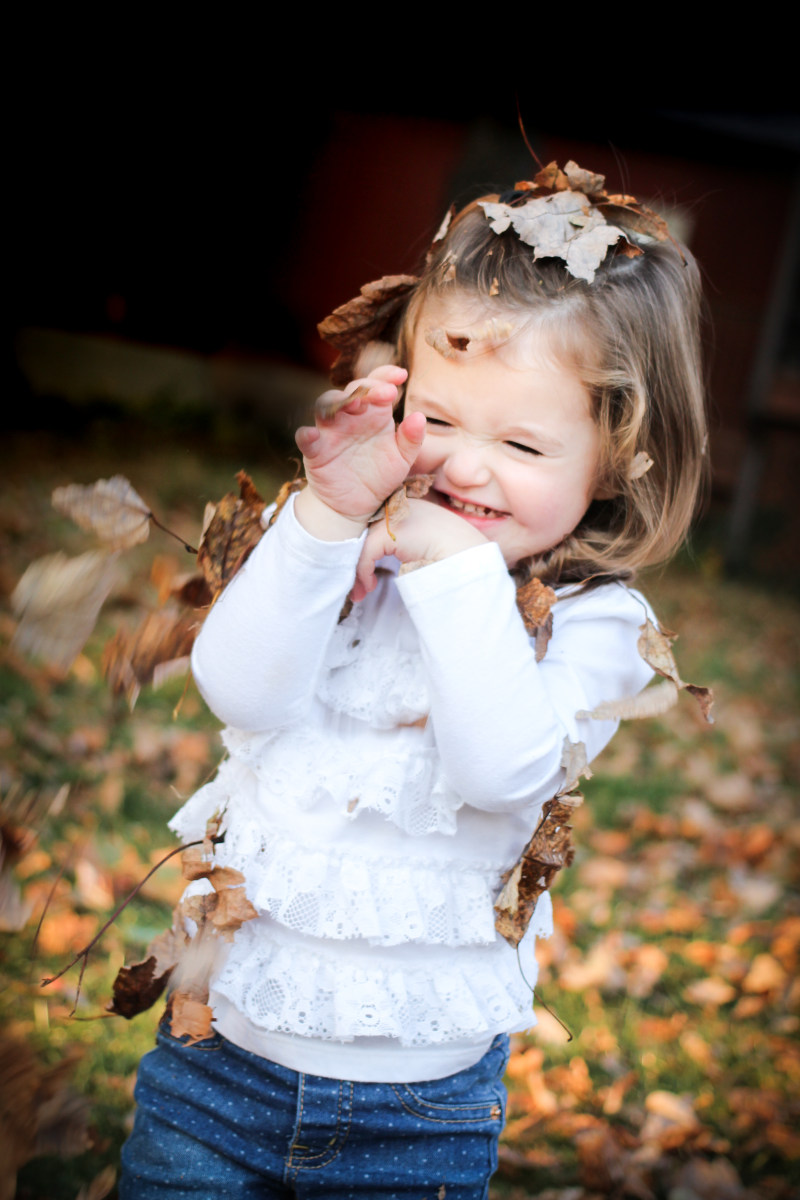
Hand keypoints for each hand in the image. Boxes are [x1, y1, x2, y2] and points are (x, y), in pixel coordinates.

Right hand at [294, 366, 424, 538]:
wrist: (357, 505)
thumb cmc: (380, 475)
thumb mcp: (402, 459)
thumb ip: (412, 438)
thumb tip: (419, 416)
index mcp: (373, 413)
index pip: (376, 385)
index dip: (386, 375)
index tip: (401, 376)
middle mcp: (350, 417)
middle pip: (351, 391)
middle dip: (366, 388)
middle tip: (385, 394)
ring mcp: (330, 432)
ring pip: (325, 406)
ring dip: (337, 402)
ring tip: (353, 405)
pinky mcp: (315, 451)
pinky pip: (305, 438)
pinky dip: (306, 435)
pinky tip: (312, 435)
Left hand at [352, 497, 487, 600]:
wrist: (468, 556)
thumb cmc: (453, 555)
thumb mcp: (425, 542)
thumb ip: (405, 542)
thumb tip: (381, 556)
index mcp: (410, 505)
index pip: (379, 525)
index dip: (369, 548)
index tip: (370, 571)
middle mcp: (400, 505)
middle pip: (366, 532)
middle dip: (360, 560)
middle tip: (360, 585)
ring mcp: (394, 516)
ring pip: (362, 544)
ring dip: (358, 570)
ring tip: (361, 590)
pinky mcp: (390, 532)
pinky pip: (365, 554)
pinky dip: (363, 572)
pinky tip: (370, 586)